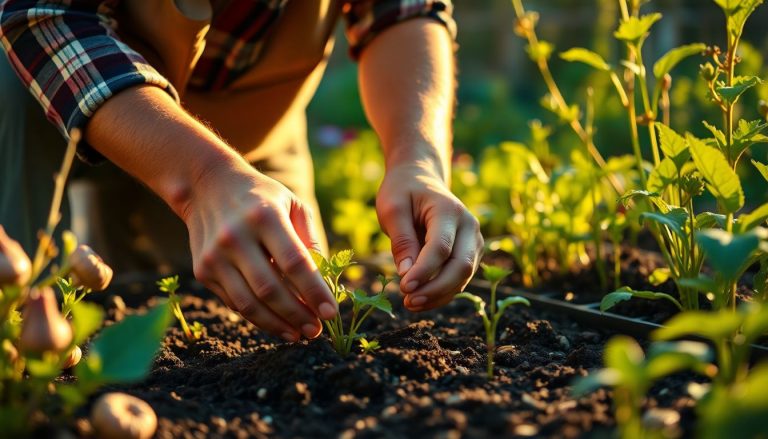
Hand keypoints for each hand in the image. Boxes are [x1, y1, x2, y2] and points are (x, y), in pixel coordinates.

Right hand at [181, 163, 337, 341]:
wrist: (206, 186)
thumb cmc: (262, 197)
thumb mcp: (293, 204)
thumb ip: (311, 239)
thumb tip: (327, 281)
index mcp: (264, 216)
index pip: (294, 262)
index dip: (314, 291)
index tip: (331, 312)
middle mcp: (235, 236)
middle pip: (271, 289)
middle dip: (298, 315)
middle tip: (317, 330)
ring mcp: (214, 256)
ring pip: (249, 303)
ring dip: (278, 324)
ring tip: (299, 334)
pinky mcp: (202, 271)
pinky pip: (234, 303)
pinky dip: (258, 318)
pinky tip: (278, 324)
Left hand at [376, 163, 483, 310]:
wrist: (420, 179)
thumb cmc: (403, 192)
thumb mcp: (392, 209)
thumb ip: (401, 240)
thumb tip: (407, 275)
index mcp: (449, 210)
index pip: (441, 247)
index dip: (424, 271)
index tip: (403, 288)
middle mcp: (469, 226)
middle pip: (461, 265)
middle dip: (435, 289)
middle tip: (408, 302)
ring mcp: (473, 241)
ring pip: (463, 277)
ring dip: (438, 295)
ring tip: (410, 304)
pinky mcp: (470, 254)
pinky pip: (460, 279)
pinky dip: (442, 293)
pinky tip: (420, 300)